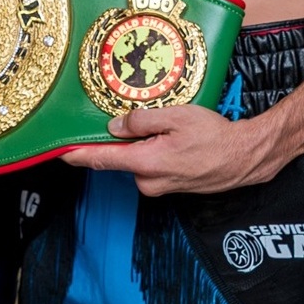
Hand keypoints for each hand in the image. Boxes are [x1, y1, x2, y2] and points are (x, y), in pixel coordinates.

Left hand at [63, 105, 284, 196]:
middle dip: (123, 139)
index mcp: (146, 163)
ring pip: (138, 161)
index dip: (78, 154)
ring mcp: (160, 186)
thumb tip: (115, 126)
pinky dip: (156, 152)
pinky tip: (175, 139)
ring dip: (143, 145)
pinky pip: (152, 166)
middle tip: (139, 118)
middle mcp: (148, 181)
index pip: (101, 160)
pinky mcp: (170, 186)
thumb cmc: (215, 136)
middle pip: (120, 157)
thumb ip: (140, 121)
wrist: (244, 158)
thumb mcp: (176, 117)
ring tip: (169, 127)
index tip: (59, 152)